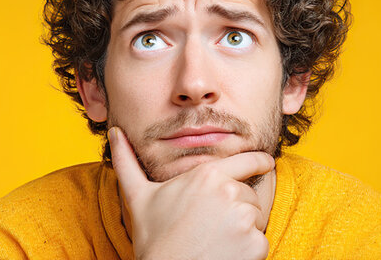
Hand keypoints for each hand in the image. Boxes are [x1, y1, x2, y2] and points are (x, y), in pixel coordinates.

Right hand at [108, 127, 274, 259]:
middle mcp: (230, 193)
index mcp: (208, 175)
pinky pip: (260, 241)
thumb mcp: (139, 197)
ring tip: (215, 240)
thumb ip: (127, 162)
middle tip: (210, 225)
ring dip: (243, 229)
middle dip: (237, 208)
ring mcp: (245, 219)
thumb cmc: (153, 237)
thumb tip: (114, 133)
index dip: (260, 161)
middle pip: (249, 195)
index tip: (267, 162)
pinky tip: (223, 253)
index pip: (248, 161)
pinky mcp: (256, 244)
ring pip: (256, 218)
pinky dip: (247, 250)